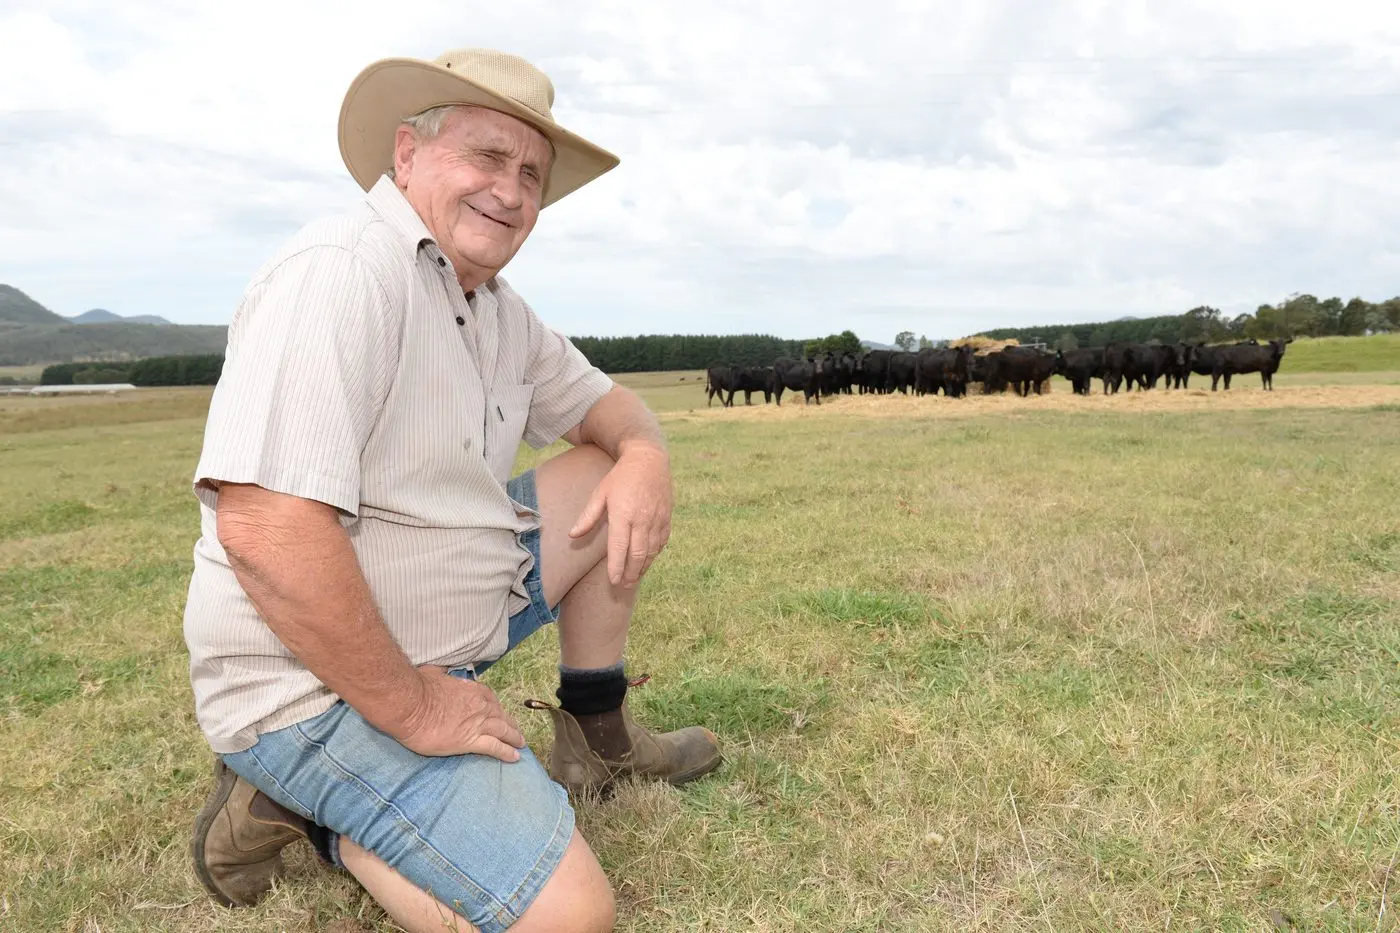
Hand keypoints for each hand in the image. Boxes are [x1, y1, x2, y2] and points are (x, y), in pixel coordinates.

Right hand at [393, 666, 525, 760]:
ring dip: (514, 738)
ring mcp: (478, 723)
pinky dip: (506, 752)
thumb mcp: (435, 672)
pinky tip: (514, 757)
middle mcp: (481, 705)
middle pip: (501, 715)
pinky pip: (495, 747)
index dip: (497, 708)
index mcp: (473, 690)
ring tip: (521, 744)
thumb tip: (440, 668)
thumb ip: (442, 672)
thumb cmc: (419, 687)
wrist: (411, 705)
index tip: (500, 713)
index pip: (491, 700)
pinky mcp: (471, 741)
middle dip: (510, 724)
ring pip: (503, 731)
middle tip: (517, 731)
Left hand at [569, 444, 672, 587]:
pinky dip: (654, 555)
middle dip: (630, 574)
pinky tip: (646, 562)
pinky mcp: (667, 518)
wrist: (649, 459)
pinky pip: (662, 542)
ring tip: (633, 579)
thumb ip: (588, 516)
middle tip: (622, 586)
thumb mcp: (601, 493)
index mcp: (623, 514)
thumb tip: (572, 535)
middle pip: (637, 555)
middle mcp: (642, 519)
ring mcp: (657, 519)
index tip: (612, 581)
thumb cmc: (620, 477)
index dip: (616, 567)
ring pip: (651, 552)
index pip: (619, 548)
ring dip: (643, 568)